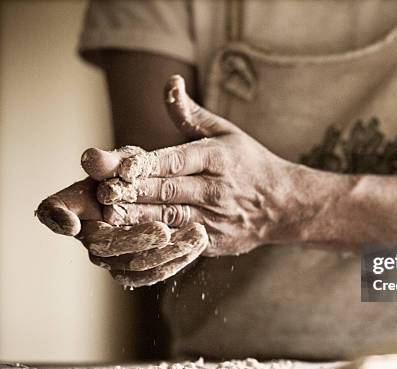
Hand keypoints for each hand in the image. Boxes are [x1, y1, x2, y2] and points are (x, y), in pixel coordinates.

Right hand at [36, 145, 207, 286]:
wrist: (169, 193)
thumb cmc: (140, 173)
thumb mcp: (131, 161)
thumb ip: (114, 161)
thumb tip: (91, 158)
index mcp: (79, 201)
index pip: (54, 209)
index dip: (57, 217)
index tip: (71, 222)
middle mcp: (89, 232)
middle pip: (101, 244)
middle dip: (133, 239)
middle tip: (163, 230)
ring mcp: (110, 256)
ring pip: (130, 265)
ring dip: (163, 253)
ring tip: (194, 235)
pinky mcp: (134, 269)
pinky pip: (150, 276)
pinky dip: (175, 262)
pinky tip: (196, 246)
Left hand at [96, 75, 296, 256]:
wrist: (284, 204)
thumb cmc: (249, 163)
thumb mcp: (226, 132)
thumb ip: (191, 114)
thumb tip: (169, 82)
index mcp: (218, 157)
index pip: (175, 159)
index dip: (143, 164)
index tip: (112, 164)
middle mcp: (216, 188)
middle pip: (167, 189)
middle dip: (131, 190)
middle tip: (97, 190)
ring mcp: (215, 218)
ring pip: (170, 217)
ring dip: (136, 217)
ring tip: (105, 214)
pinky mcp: (213, 241)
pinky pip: (179, 242)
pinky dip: (154, 241)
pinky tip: (129, 240)